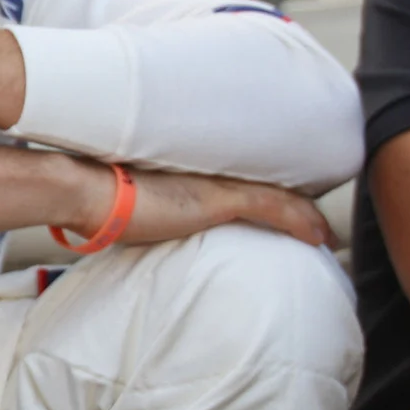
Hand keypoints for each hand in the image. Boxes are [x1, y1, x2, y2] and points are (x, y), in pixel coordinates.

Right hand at [64, 159, 336, 248]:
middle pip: (264, 184)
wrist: (84, 190)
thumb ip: (140, 211)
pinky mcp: (217, 199)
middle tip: (314, 223)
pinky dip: (300, 222)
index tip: (285, 207)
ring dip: (306, 217)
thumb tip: (127, 226)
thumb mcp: (125, 206)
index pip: (238, 180)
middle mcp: (206, 172)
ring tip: (325, 236)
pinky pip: (273, 208)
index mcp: (186, 174)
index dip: (268, 193)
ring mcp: (213, 184)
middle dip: (293, 204)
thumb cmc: (94, 200)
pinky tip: (319, 237)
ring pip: (276, 196)